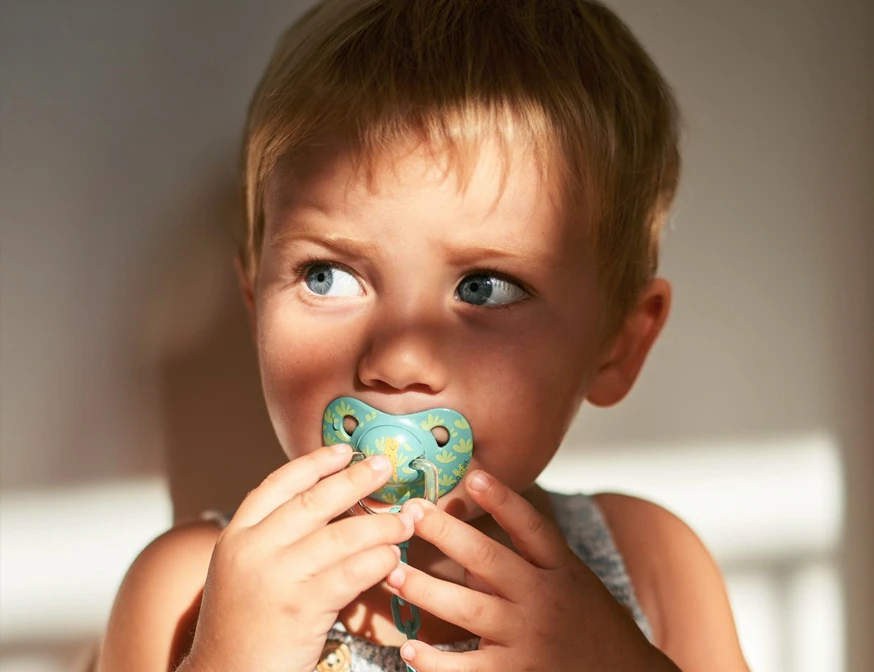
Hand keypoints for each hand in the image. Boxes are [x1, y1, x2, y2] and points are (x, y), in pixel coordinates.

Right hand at [185, 444, 414, 671]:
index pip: (279, 484)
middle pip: (314, 501)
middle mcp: (253, 549)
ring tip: (404, 521)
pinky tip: (393, 558)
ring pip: (341, 536)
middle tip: (385, 467)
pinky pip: (353, 573)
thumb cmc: (241, 628)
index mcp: (237, 535)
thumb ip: (275, 538)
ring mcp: (277, 577)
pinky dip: (379, 561)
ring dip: (380, 525)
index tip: (344, 451)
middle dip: (355, 480)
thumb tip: (329, 504)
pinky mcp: (302, 608)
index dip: (315, 463)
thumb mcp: (243, 571)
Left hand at [389, 471, 679, 670]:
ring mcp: (528, 641)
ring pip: (470, 611)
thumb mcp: (570, 583)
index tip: (473, 475)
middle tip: (411, 513)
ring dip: (427, 590)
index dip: (503, 501)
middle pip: (490, 561)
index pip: (532, 528)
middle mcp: (543, 600)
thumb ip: (526, 559)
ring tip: (393, 572)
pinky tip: (408, 650)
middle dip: (447, 535)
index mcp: (559, 570)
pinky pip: (467, 670)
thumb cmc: (589, 625)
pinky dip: (434, 663)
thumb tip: (469, 541)